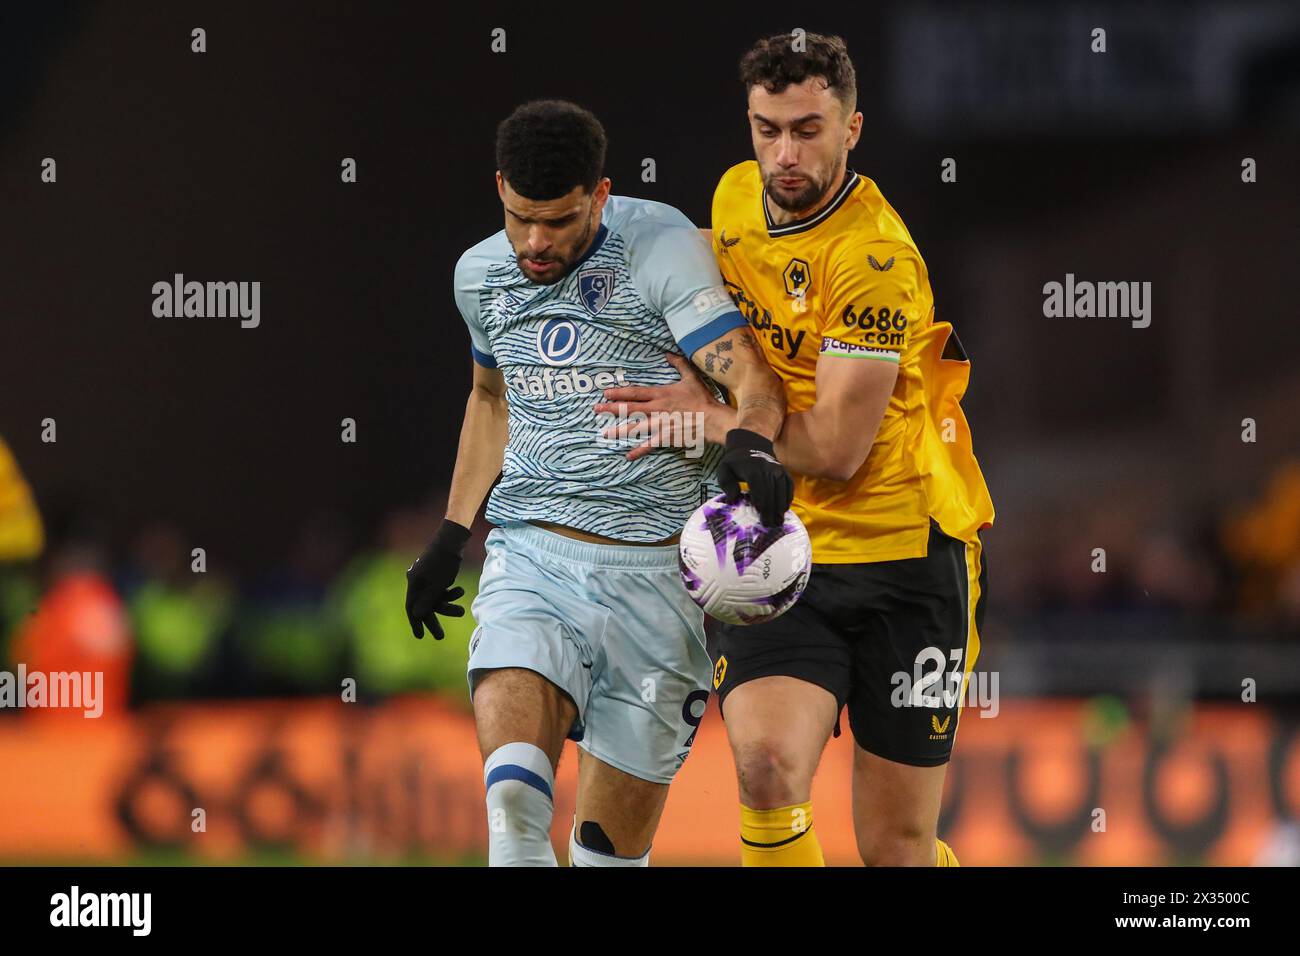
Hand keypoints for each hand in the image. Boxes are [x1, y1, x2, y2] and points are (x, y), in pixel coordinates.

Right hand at [405, 520, 470, 638]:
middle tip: (440, 637)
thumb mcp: (438, 585)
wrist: (452, 541)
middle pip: (424, 605)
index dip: (416, 623)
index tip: (420, 636)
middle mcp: (417, 582)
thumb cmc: (444, 563)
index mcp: (414, 584)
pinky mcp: (435, 575)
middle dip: (434, 620)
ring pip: (435, 598)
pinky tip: (460, 591)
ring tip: (461, 611)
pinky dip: (449, 593)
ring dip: (448, 605)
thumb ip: (427, 601)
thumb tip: (417, 615)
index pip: (412, 608)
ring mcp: (426, 579)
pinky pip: (440, 590)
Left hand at [593, 352, 736, 460]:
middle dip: (611, 409)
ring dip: (618, 430)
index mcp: (660, 394)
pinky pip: (649, 445)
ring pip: (635, 427)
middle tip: (596, 409)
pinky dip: (638, 450)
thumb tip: (667, 353)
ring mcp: (660, 424)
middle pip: (630, 409)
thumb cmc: (702, 399)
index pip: (635, 393)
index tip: (606, 393)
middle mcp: (656, 409)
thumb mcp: (691, 377)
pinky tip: (628, 455)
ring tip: (604, 433)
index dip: (619, 392)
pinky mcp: (666, 437)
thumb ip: (679, 364)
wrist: (712, 419)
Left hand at [717, 428, 793, 527]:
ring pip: (782, 492)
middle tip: (769, 526)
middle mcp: (769, 468)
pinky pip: (789, 487)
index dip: (760, 505)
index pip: (759, 489)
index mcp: (753, 468)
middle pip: (771, 493)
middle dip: (770, 511)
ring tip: (778, 522)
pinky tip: (783, 511)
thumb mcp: (724, 470)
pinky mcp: (785, 472)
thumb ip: (726, 484)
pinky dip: (787, 499)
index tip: (760, 518)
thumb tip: (734, 499)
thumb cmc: (734, 464)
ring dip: (780, 508)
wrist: (750, 448)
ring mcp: (779, 469)